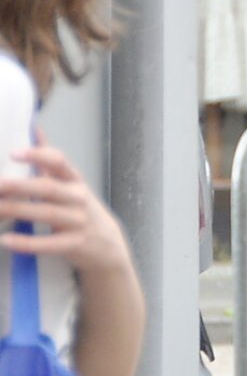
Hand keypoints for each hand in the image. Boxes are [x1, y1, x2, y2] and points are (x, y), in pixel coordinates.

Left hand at [0, 142, 135, 281]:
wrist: (108, 246)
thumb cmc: (80, 211)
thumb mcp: (71, 184)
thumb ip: (50, 161)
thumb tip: (34, 128)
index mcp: (74, 181)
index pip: (59, 162)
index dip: (38, 155)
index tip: (13, 153)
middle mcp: (79, 198)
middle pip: (49, 188)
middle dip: (19, 185)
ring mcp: (79, 222)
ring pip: (47, 213)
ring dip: (17, 210)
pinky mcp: (75, 244)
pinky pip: (50, 243)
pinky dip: (28, 242)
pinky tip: (5, 240)